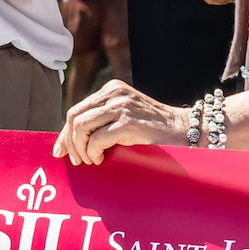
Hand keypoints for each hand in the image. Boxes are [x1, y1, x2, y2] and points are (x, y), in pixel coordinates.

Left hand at [56, 79, 188, 164]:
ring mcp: (121, 107)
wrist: (188, 132)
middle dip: (69, 142)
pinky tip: (100, 159)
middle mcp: (114, 93)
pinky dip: (92, 153)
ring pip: (80, 126)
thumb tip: (71, 142)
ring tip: (91, 160)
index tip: (61, 151)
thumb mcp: (126, 117)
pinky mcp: (128, 123)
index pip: (76, 109)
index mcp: (111, 90)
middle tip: (77, 160)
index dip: (65, 133)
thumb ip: (104, 121)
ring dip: (80, 148)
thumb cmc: (156, 132)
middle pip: (74, 116)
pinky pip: (95, 139)